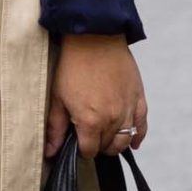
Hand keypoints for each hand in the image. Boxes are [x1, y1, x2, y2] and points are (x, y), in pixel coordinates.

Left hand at [45, 35, 147, 159]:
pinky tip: (133, 143)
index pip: (89, 151)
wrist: (95, 37)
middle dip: (97, 145)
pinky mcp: (138, 98)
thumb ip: (55, 129)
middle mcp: (112, 119)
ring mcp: (128, 109)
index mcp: (91, 121)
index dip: (82, 150)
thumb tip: (50, 152)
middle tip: (89, 136)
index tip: (77, 143)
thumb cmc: (73, 65)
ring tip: (106, 139)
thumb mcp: (58, 98)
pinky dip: (138, 136)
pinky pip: (142, 125)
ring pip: (125, 140)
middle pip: (107, 146)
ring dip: (115, 144)